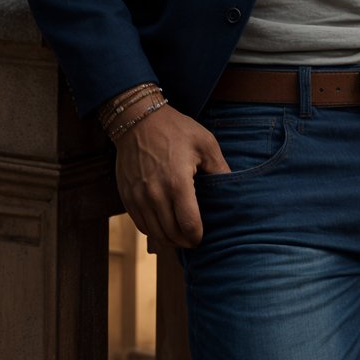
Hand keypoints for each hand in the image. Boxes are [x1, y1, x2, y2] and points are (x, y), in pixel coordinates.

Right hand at [114, 104, 229, 247]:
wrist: (138, 119)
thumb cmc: (175, 129)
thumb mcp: (205, 143)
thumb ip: (220, 169)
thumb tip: (232, 189)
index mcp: (177, 183)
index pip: (189, 225)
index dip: (197, 236)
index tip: (202, 236)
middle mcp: (155, 195)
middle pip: (171, 234)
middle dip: (185, 241)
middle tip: (193, 238)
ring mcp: (138, 197)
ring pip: (155, 233)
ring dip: (169, 239)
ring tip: (179, 236)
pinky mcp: (127, 196)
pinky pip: (140, 224)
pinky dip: (153, 230)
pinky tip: (162, 226)